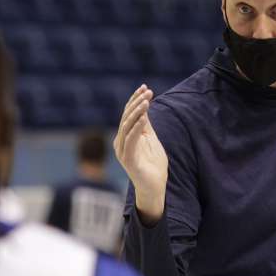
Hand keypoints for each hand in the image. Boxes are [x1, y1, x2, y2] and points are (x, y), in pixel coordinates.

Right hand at [114, 85, 168, 224]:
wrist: (154, 188)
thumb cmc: (153, 165)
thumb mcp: (151, 139)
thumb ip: (146, 125)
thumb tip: (145, 106)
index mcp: (125, 137)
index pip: (128, 114)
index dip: (135, 100)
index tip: (145, 87)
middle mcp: (120, 143)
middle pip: (126, 118)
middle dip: (137, 103)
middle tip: (148, 91)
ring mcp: (123, 152)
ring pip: (127, 127)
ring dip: (137, 112)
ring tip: (146, 101)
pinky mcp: (128, 160)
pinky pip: (131, 141)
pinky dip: (137, 128)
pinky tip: (145, 118)